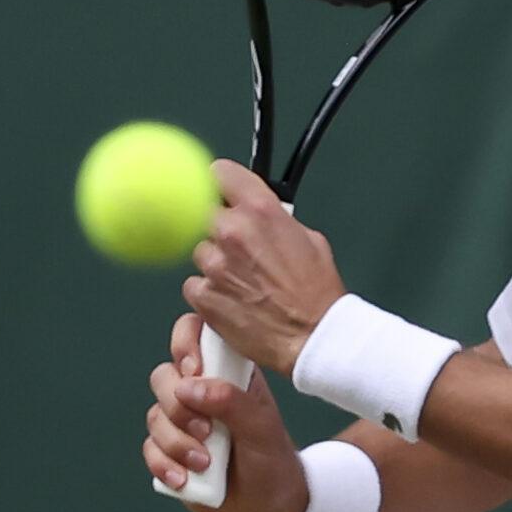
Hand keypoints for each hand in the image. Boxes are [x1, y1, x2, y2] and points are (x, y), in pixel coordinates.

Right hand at [145, 312, 309, 511]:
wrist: (267, 511)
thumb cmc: (272, 461)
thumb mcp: (262, 429)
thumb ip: (232, 402)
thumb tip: (187, 387)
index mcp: (227, 372)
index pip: (194, 334)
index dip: (185, 343)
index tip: (195, 370)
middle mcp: (200, 392)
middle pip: (163, 377)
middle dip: (178, 407)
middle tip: (206, 431)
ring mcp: (181, 422)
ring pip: (154, 415)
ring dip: (176, 442)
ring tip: (205, 464)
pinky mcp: (168, 451)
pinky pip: (149, 448)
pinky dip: (164, 465)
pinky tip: (185, 480)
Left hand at [181, 161, 346, 375]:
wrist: (313, 337)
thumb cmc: (317, 294)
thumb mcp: (310, 240)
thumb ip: (278, 220)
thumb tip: (264, 217)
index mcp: (260, 210)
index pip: (220, 174)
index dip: (222, 184)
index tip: (223, 193)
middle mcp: (232, 232)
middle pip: (206, 214)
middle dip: (221, 228)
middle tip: (241, 249)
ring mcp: (214, 265)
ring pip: (200, 252)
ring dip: (216, 263)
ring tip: (243, 282)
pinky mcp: (203, 295)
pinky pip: (194, 285)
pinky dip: (209, 292)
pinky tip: (233, 300)